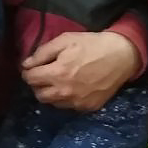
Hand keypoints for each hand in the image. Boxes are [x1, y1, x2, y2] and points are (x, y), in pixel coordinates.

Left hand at [21, 31, 138, 110]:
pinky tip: (71, 87)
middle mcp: (65, 92)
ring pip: (52, 103)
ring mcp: (77, 102)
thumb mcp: (65, 40)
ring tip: (57, 81)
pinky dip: (65, 98)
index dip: (28, 72)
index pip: (30, 79)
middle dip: (37, 84)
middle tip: (43, 74)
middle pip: (39, 95)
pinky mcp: (88, 107)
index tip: (31, 67)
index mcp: (57, 73)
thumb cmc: (92, 44)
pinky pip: (68, 107)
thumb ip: (42, 53)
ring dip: (50, 93)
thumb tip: (26, 65)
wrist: (121, 56)